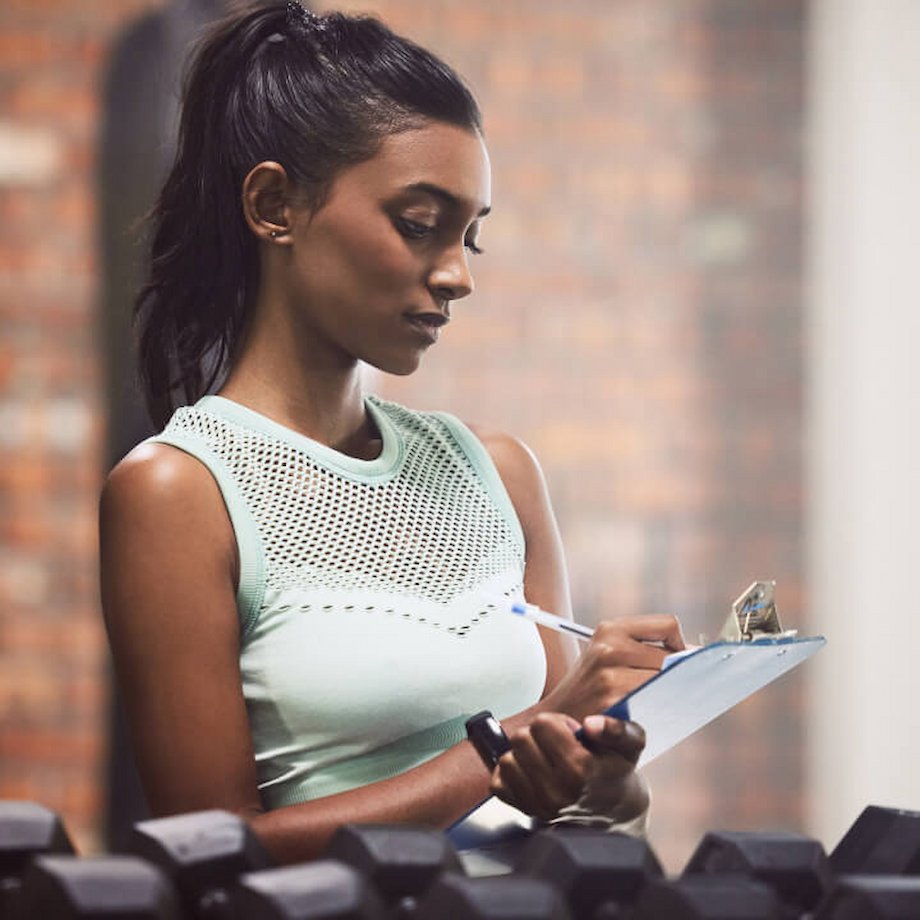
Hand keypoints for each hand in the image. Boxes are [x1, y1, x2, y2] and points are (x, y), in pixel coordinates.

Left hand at [489, 712, 647, 823]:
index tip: (571, 734)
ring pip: (507, 759)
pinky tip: (532, 772)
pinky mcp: (523, 810)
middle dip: (538, 735)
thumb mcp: (631, 744)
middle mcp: (556, 790)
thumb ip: (616, 729)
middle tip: (557, 745)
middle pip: (521, 738)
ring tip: (546, 759)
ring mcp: (537, 803)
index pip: (542, 724)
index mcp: (580, 769)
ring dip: (524, 753)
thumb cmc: (616, 771)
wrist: (612, 812)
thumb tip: (591, 724)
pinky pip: (498, 781)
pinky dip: (511, 773)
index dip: (557, 723)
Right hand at [539, 615, 684, 721]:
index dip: (679, 645)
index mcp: (610, 629)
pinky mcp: (615, 703)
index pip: (668, 625)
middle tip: (666, 690)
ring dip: (670, 695)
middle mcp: (609, 647)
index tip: (675, 662)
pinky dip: (660, 709)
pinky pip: (657, 703)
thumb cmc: (592, 690)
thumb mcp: (608, 656)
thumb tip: (695, 654)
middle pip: (672, 657)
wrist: (558, 720)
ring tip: (654, 703)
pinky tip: (648, 715)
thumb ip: (645, 650)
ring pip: (667, 681)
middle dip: (676, 675)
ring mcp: (611, 676)